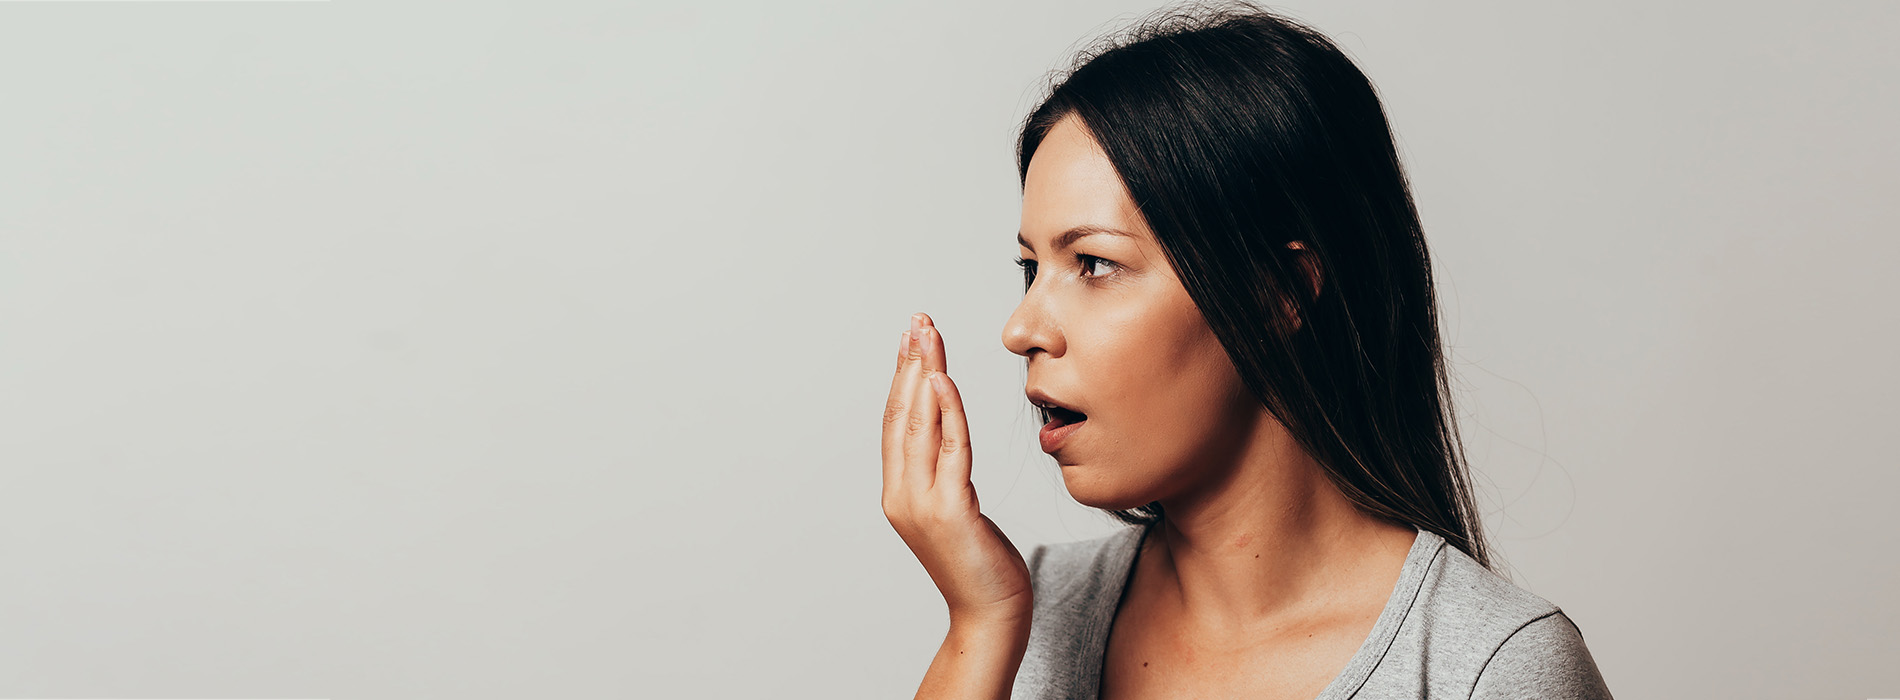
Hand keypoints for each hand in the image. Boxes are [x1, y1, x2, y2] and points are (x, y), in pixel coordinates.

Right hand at [882, 313, 1031, 627]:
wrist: (991, 615)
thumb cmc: (982, 567)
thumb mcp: (959, 512)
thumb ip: (948, 476)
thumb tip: (949, 441)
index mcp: (900, 494)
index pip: (896, 424)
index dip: (902, 378)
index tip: (910, 339)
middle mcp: (902, 495)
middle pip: (902, 415)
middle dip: (909, 363)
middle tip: (917, 320)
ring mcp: (922, 503)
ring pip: (920, 424)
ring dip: (924, 373)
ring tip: (928, 334)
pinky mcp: (950, 509)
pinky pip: (949, 447)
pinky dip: (945, 409)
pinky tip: (944, 378)